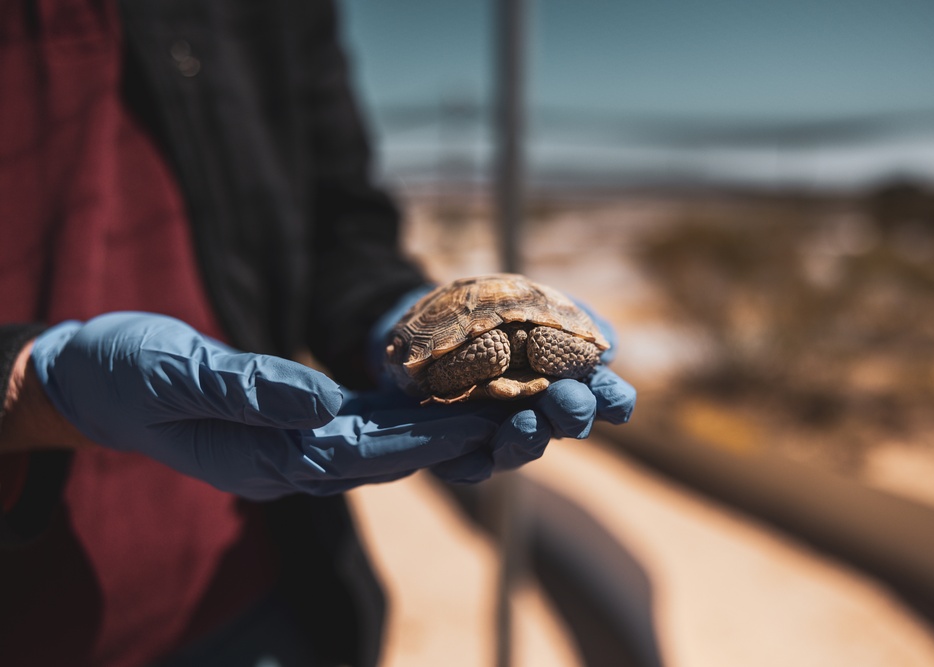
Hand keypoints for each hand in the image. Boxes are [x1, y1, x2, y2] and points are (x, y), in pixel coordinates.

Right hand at [29, 312, 523, 499]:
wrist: (91, 383)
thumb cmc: (127, 375)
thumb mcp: (178, 374)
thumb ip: (248, 390)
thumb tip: (323, 400)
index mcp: (261, 458)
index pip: (360, 452)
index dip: (423, 438)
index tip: (480, 423)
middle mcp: (284, 463)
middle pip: (383, 455)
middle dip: (448, 439)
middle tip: (513, 418)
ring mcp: (286, 450)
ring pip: (376, 445)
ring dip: (433, 430)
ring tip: (491, 407)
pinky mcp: (287, 428)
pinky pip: (353, 427)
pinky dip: (397, 414)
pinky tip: (432, 395)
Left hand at [363, 286, 636, 482]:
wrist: (428, 321)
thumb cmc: (492, 311)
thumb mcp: (531, 300)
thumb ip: (572, 317)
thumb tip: (607, 345)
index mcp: (565, 380)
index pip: (600, 397)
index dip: (611, 400)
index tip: (616, 401)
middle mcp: (539, 412)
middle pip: (565, 424)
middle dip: (572, 414)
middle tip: (569, 400)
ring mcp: (500, 434)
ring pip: (519, 447)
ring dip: (527, 438)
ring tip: (527, 422)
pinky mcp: (458, 451)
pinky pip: (467, 466)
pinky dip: (470, 463)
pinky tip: (470, 455)